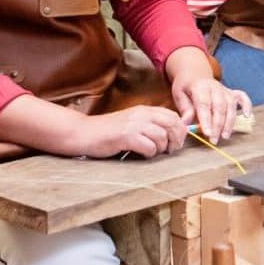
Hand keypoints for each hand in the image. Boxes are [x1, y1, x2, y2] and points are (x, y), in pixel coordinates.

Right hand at [72, 104, 187, 157]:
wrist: (84, 132)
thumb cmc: (109, 132)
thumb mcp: (132, 122)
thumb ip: (149, 125)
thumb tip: (172, 135)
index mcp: (144, 110)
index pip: (173, 116)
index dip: (180, 130)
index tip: (177, 141)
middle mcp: (141, 114)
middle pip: (172, 124)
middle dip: (176, 139)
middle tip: (170, 150)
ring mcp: (133, 124)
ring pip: (162, 136)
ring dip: (161, 148)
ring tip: (153, 152)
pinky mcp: (125, 136)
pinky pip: (149, 146)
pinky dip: (149, 153)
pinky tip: (142, 154)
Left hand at [167, 47, 250, 140]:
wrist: (195, 73)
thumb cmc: (186, 87)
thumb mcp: (179, 95)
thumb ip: (185, 109)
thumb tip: (185, 124)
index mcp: (200, 87)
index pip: (204, 104)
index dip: (206, 119)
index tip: (207, 133)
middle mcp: (215, 87)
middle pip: (219, 107)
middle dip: (218, 125)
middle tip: (214, 140)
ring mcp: (225, 89)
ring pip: (231, 106)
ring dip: (229, 122)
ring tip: (225, 136)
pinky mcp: (232, 92)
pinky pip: (243, 98)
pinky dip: (247, 106)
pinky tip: (248, 117)